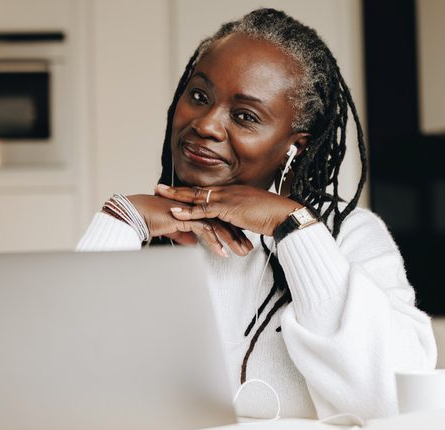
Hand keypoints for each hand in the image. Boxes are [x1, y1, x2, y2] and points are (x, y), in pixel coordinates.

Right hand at [125, 194, 252, 256]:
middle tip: (246, 248)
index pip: (217, 217)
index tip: (239, 241)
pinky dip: (215, 242)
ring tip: (240, 252)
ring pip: (218, 224)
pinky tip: (222, 253)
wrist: (135, 214)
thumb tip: (192, 241)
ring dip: (230, 240)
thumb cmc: (148, 219)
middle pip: (222, 219)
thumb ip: (183, 233)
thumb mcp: (171, 229)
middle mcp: (194, 206)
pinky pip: (205, 229)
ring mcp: (191, 210)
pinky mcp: (185, 217)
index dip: (230, 229)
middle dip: (236, 235)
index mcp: (193, 207)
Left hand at [154, 184, 301, 236]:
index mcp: (233, 192)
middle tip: (160, 187)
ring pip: (197, 196)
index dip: (190, 190)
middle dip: (177, 189)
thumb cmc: (273, 217)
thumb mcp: (251, 216)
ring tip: (161, 194)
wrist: (285, 215)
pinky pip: (204, 210)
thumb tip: (233, 226)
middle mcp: (228, 191)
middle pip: (197, 189)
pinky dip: (188, 211)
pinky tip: (176, 212)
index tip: (176, 190)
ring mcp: (228, 198)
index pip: (206, 190)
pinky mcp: (229, 208)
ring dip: (177, 196)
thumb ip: (239, 219)